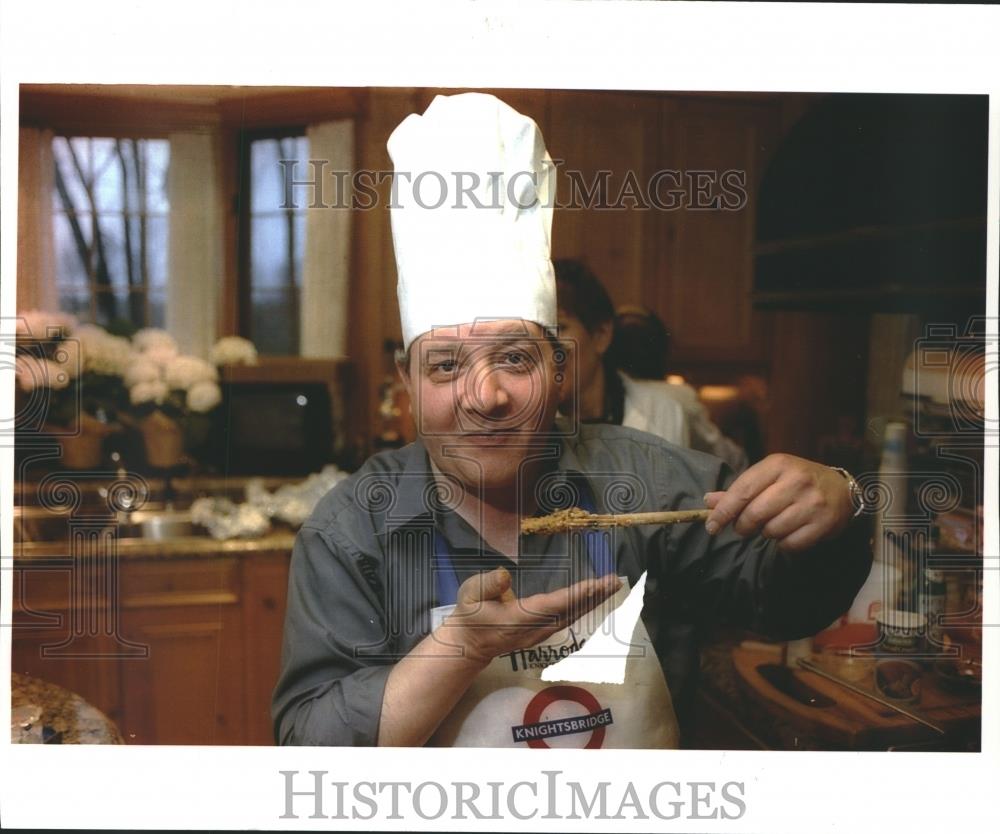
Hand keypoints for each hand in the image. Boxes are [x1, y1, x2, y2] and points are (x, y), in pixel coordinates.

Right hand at [440, 568, 620, 666]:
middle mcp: (535, 629)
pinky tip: (595, 597)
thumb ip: (487, 585)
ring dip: (593, 601)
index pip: (552, 606)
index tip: (594, 584)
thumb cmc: (470, 615)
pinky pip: (568, 618)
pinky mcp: (542, 632)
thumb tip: (505, 575)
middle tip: (613, 581)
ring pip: (572, 616)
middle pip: (570, 612)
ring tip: (611, 586)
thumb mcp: (469, 594)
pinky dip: (584, 606)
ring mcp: (540, 634)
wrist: (469, 644)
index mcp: (519, 619)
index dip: (574, 595)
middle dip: (593, 597)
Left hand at [703, 453, 852, 552]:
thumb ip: (740, 489)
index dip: (723, 511)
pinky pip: (790, 544)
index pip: (742, 490)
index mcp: (778, 464)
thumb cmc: (797, 481)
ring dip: (766, 533)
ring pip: (771, 530)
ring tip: (773, 524)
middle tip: (744, 527)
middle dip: (743, 526)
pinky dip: (784, 544)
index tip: (712, 525)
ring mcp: (812, 503)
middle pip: (755, 514)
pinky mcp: (824, 523)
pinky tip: (789, 532)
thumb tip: (709, 501)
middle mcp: (796, 481)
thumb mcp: (769, 476)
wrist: (841, 489)